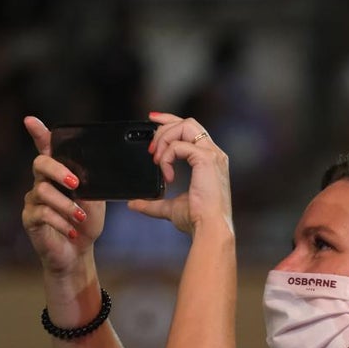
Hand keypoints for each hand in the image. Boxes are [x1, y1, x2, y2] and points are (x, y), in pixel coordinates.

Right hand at [21, 116, 105, 276]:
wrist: (78, 253)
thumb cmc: (86, 223)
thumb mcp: (95, 200)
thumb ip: (91, 183)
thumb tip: (93, 171)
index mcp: (58, 174)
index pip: (47, 149)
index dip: (38, 134)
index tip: (31, 121)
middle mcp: (42, 183)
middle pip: (39, 163)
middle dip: (57, 170)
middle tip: (75, 183)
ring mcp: (33, 200)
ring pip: (43, 192)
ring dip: (66, 205)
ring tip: (81, 218)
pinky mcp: (30, 219)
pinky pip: (42, 213)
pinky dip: (61, 222)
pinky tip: (72, 231)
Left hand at [129, 112, 230, 234]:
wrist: (209, 228)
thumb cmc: (197, 220)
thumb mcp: (170, 208)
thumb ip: (153, 203)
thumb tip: (134, 204)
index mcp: (209, 160)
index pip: (191, 129)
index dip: (171, 120)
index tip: (152, 119)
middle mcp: (214, 153)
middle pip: (187, 122)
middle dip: (164, 127)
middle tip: (150, 147)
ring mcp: (212, 154)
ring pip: (184, 126)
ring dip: (164, 139)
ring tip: (156, 159)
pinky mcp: (206, 159)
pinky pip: (179, 146)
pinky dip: (167, 157)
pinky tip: (166, 173)